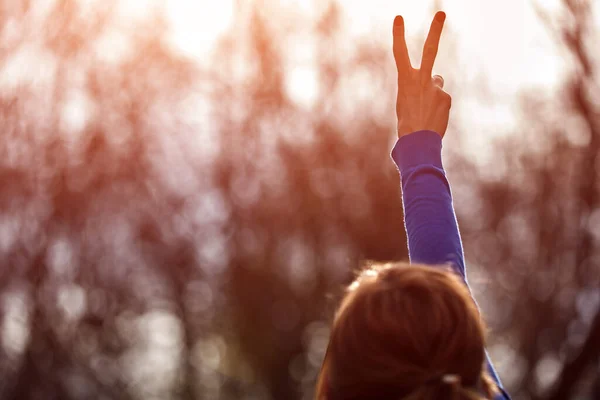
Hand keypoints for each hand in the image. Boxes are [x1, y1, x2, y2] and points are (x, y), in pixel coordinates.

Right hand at [393, 11, 450, 137]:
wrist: (416, 141)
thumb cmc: (407, 124)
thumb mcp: (406, 102)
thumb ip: (420, 86)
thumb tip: (438, 78)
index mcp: (404, 80)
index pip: (399, 53)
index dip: (398, 34)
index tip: (399, 17)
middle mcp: (421, 79)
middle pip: (430, 49)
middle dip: (435, 30)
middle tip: (441, 13)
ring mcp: (435, 87)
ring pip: (437, 81)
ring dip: (433, 92)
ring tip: (426, 110)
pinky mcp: (445, 97)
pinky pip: (442, 98)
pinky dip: (438, 107)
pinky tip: (433, 118)